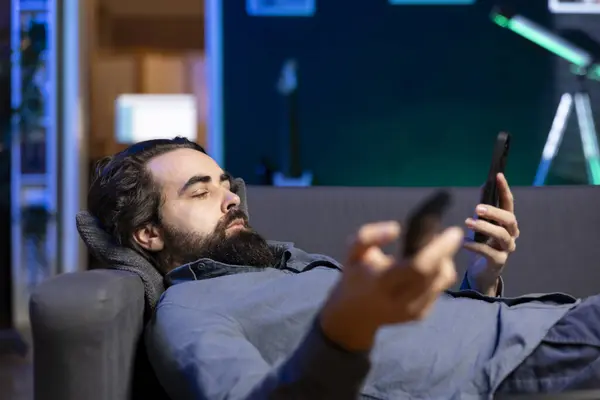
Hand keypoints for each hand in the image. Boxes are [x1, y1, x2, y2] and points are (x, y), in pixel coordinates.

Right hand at [320, 221, 462, 350]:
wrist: (356, 314)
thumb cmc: (356, 276)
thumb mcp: (352, 252)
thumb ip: (368, 236)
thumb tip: (396, 228)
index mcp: (381, 282)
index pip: (418, 266)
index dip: (440, 249)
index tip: (452, 231)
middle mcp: (399, 300)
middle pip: (436, 274)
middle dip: (447, 252)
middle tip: (449, 235)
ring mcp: (413, 310)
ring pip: (443, 281)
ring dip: (444, 261)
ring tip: (434, 250)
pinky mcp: (421, 315)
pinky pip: (440, 288)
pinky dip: (438, 273)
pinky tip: (426, 267)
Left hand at [463, 173, 519, 295]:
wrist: (481, 273)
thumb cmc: (482, 245)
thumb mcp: (482, 225)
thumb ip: (483, 209)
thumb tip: (483, 185)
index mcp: (507, 223)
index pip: (509, 203)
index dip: (504, 189)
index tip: (498, 176)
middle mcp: (511, 235)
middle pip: (509, 220)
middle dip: (494, 212)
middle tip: (476, 208)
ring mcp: (506, 249)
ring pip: (501, 235)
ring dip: (484, 227)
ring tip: (468, 223)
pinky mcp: (498, 262)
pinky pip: (489, 253)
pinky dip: (475, 246)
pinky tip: (464, 242)